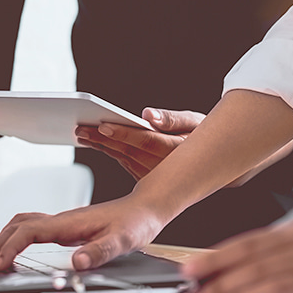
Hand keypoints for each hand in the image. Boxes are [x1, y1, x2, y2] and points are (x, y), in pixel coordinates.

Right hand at [0, 194, 168, 271]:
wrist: (146, 207)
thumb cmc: (136, 222)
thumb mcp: (123, 240)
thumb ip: (100, 251)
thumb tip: (76, 264)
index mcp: (69, 222)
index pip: (29, 232)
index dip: (11, 248)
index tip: (0, 266)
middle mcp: (61, 220)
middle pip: (17, 227)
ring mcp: (61, 222)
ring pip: (21, 224)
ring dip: (0, 239)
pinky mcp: (65, 226)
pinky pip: (30, 227)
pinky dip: (13, 236)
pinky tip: (12, 248)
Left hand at [75, 108, 203, 180]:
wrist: (211, 162)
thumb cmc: (203, 135)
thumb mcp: (196, 122)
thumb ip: (173, 119)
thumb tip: (149, 115)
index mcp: (176, 150)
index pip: (145, 141)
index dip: (123, 133)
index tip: (103, 125)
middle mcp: (163, 167)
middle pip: (128, 151)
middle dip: (102, 139)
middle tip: (80, 128)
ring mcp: (154, 175)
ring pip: (122, 158)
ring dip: (101, 146)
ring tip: (82, 133)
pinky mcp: (146, 178)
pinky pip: (124, 163)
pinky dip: (109, 151)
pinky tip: (94, 141)